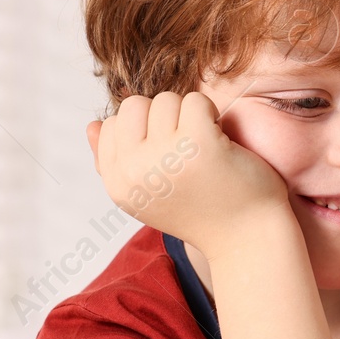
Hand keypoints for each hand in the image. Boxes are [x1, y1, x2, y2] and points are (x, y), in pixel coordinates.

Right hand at [86, 92, 289, 254]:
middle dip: (163, 115)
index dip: (142, 130)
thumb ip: (114, 163)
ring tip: (204, 144)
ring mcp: (166, 156)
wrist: (246, 238)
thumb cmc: (200, 212)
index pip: (111, 125)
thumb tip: (93, 125)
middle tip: (187, 143)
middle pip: (134, 106)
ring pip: (165, 100)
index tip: (168, 154)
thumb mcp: (146, 195)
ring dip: (188, 114)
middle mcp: (135, 171)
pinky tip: (219, 136)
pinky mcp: (199, 143)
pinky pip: (195, 100)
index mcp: (118, 184)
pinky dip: (210, 112)